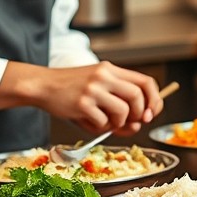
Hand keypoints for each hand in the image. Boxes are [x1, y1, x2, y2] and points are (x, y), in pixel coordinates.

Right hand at [0, 61, 162, 134]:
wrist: (42, 85)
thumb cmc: (71, 89)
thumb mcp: (97, 86)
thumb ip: (118, 102)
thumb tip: (137, 124)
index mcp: (111, 69)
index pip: (146, 82)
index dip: (154, 100)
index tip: (150, 113)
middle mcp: (104, 76)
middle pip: (137, 96)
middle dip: (139, 114)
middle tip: (130, 123)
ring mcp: (93, 89)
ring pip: (122, 111)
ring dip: (118, 123)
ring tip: (104, 122)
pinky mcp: (82, 103)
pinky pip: (102, 122)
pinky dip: (99, 127)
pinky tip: (88, 121)